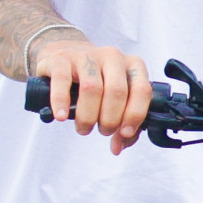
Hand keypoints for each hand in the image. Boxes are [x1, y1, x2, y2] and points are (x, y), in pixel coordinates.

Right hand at [33, 33, 150, 153]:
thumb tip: (117, 147)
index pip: (142, 90)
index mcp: (132, 65)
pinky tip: (62, 116)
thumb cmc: (96, 83)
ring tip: (84, 128)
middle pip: (117, 91)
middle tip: (103, 131)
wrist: (65, 56)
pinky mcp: (61, 59)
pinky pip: (62, 80)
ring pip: (92, 87)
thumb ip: (123, 125)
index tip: (124, 133)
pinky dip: (61, 102)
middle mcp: (112, 57)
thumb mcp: (115, 100)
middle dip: (110, 120)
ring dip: (88, 116)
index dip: (134, 115)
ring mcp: (86, 55)